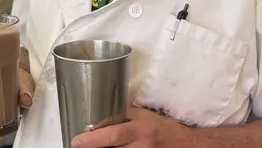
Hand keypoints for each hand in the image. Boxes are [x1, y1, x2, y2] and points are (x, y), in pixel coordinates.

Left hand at [71, 107, 193, 147]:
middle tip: (80, 145)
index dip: (93, 140)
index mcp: (141, 130)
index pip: (114, 135)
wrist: (185, 145)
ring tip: (95, 147)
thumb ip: (122, 117)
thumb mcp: (143, 116)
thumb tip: (99, 120)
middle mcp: (141, 147)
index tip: (76, 141)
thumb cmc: (162, 128)